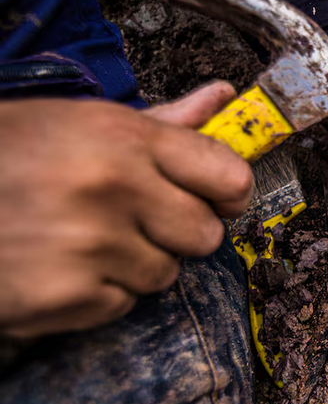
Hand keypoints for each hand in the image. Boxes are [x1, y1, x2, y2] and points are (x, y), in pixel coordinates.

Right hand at [0, 82, 252, 337]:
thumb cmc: (7, 154)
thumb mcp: (82, 122)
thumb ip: (162, 121)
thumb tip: (223, 99)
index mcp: (122, 138)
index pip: (228, 175)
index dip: (229, 191)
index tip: (217, 196)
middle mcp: (113, 189)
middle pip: (206, 234)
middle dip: (177, 231)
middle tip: (132, 217)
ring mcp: (90, 247)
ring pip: (166, 273)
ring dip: (135, 263)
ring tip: (82, 239)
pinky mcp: (66, 298)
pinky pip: (124, 305)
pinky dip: (98, 294)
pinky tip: (59, 266)